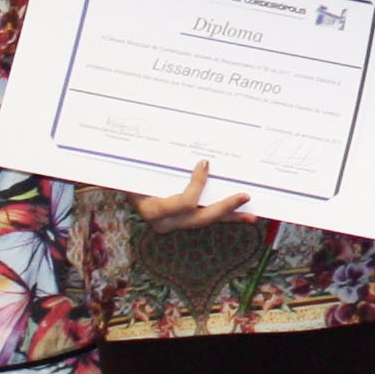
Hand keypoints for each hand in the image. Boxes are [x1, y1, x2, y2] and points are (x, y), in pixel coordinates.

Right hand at [134, 162, 254, 231]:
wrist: (122, 186)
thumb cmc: (128, 174)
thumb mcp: (134, 170)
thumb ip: (149, 164)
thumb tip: (173, 149)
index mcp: (153, 211)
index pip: (184, 203)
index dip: (198, 185)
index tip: (206, 163)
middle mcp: (165, 222)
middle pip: (201, 218)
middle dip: (225, 207)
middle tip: (245, 196)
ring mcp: (176, 224)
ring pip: (207, 221)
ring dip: (232, 217)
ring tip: (253, 216)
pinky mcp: (184, 220)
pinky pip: (206, 218)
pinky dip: (225, 216)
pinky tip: (243, 216)